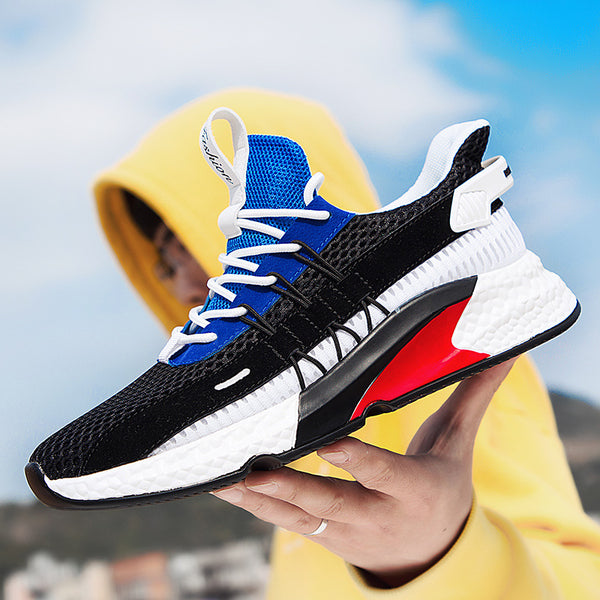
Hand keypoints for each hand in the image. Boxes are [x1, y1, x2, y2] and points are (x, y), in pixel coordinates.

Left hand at [212, 359, 516, 587]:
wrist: (428, 554)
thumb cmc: (440, 490)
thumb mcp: (458, 448)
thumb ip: (472, 397)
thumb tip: (505, 353)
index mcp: (412, 489)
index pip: (383, 472)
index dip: (357, 460)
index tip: (329, 444)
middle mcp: (375, 514)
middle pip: (329, 499)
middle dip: (289, 487)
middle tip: (253, 471)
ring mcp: (343, 530)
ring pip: (294, 514)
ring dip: (255, 496)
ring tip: (217, 475)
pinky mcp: (321, 535)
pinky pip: (281, 520)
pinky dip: (251, 504)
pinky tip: (220, 484)